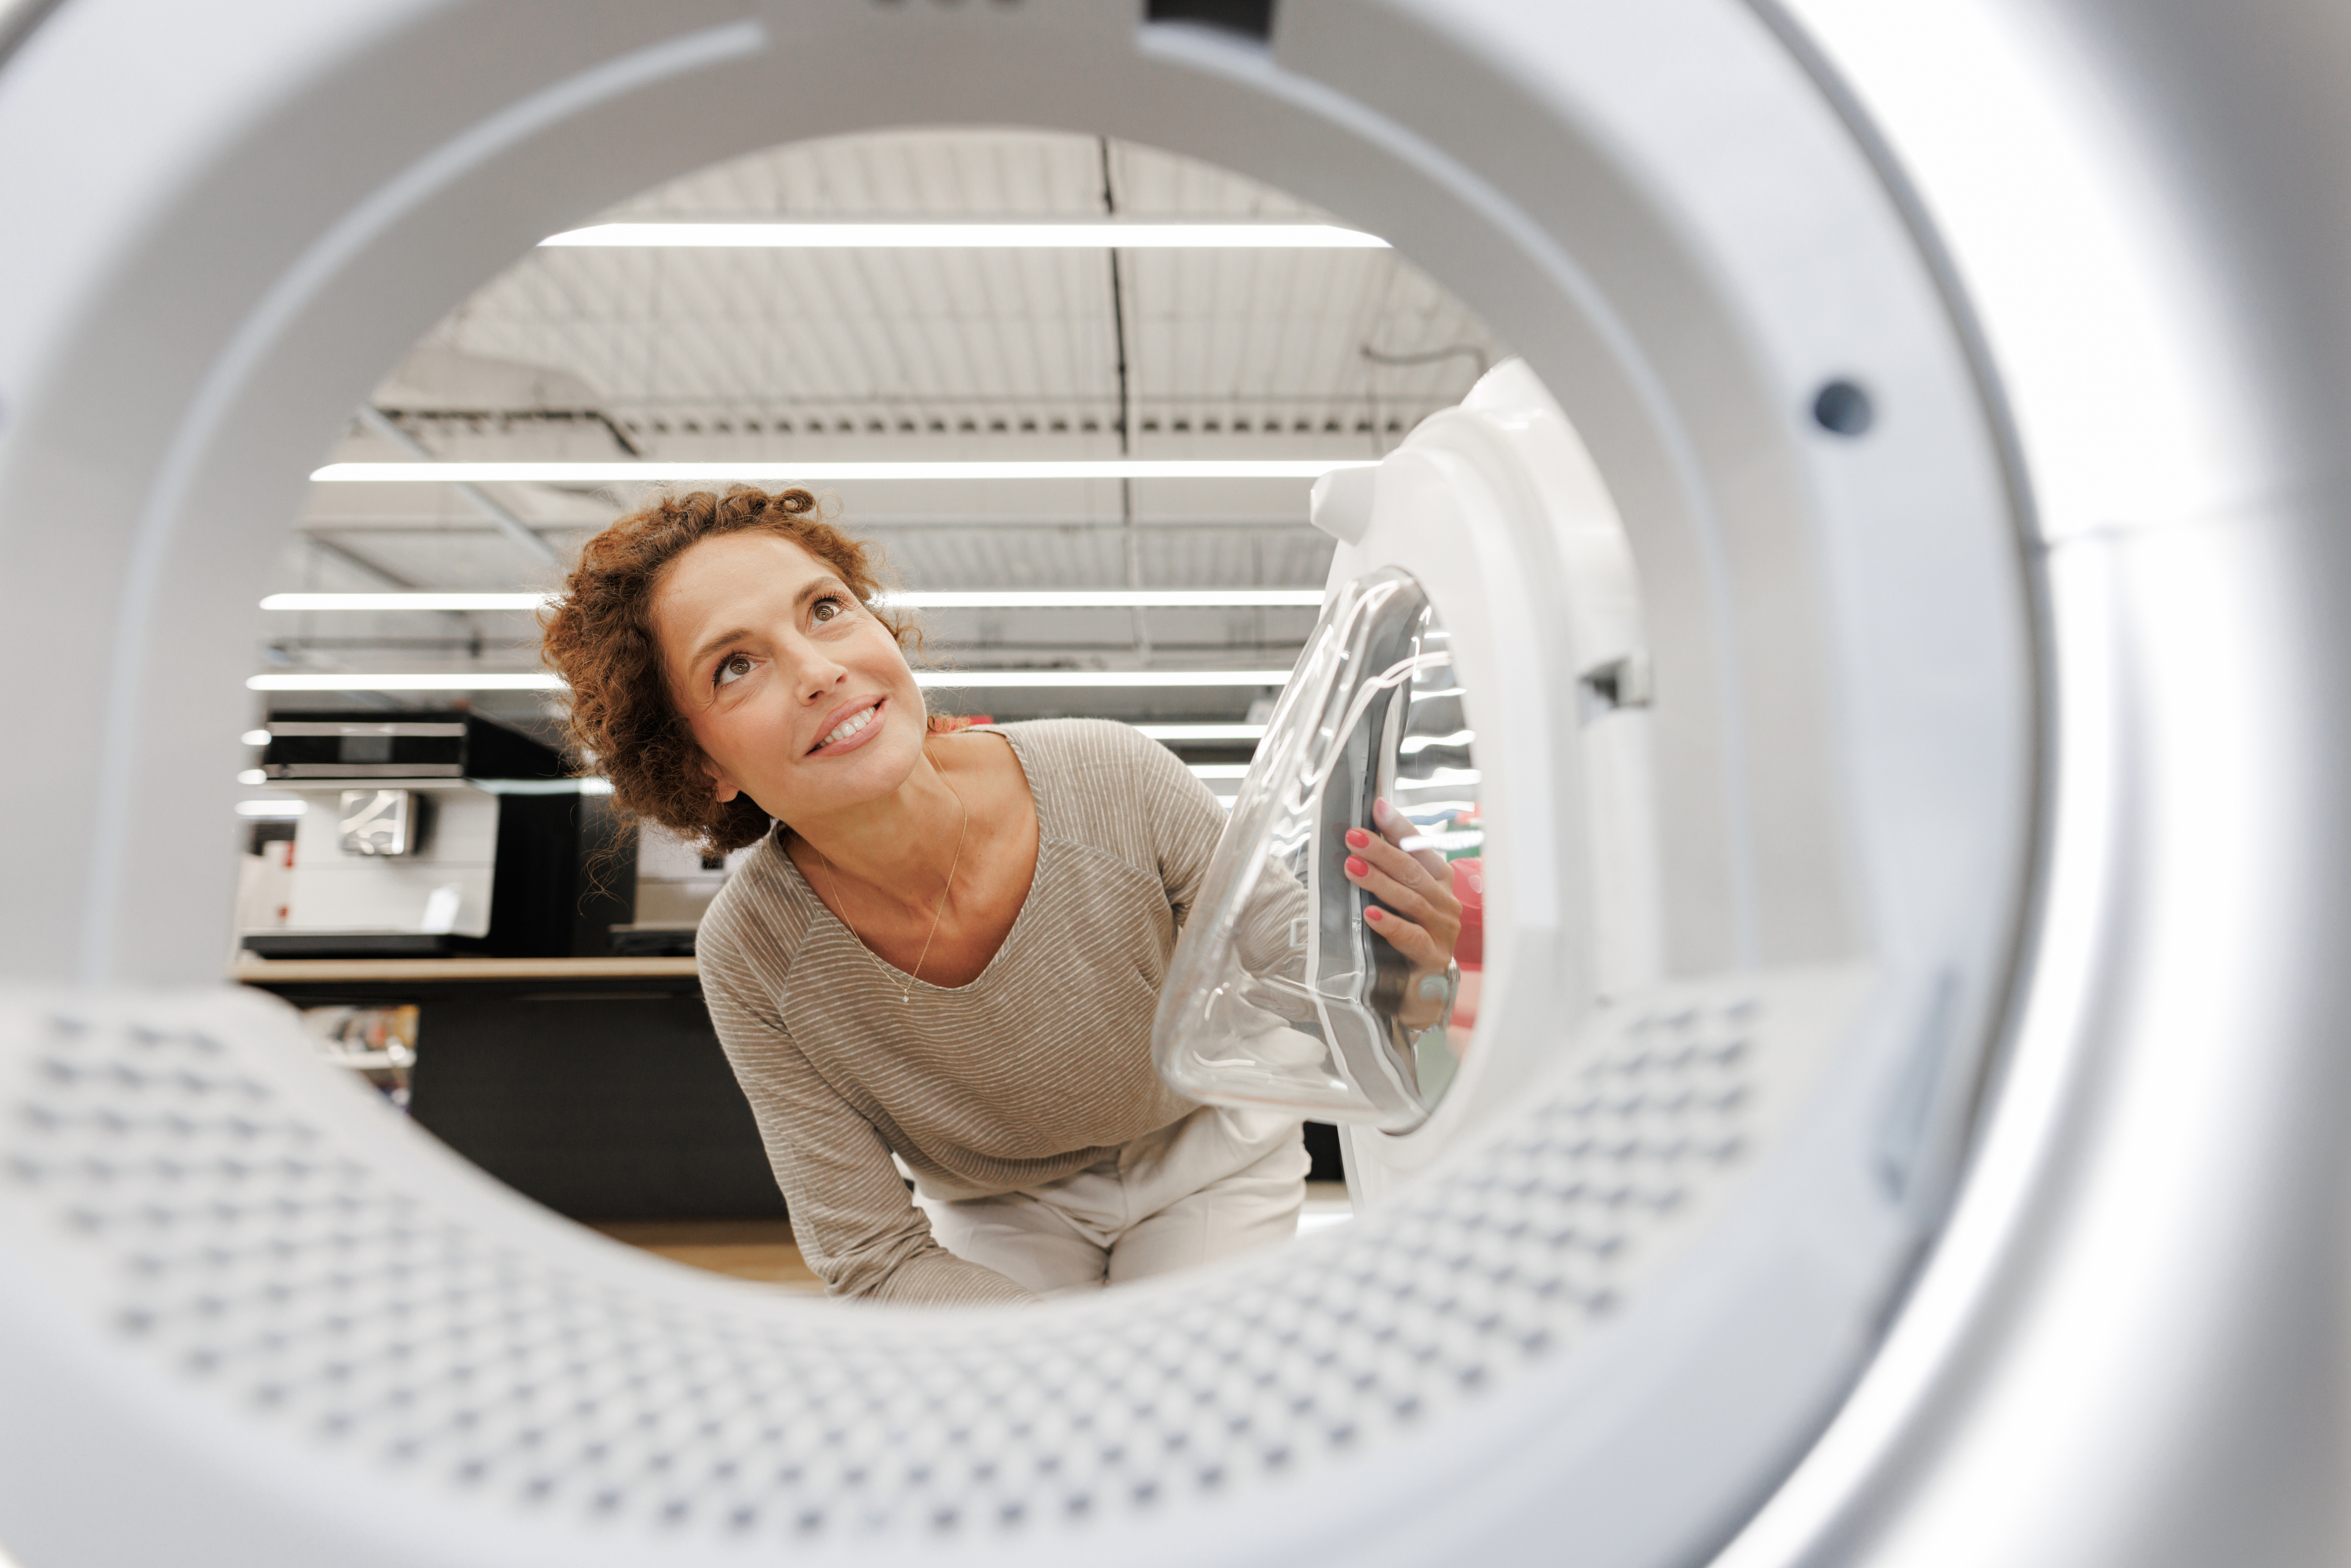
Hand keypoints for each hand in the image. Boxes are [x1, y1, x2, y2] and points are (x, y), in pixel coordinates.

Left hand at [1342, 798, 1462, 1030]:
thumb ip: (1388, 870)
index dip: (1400, 826)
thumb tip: (1362, 834)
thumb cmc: (1408, 934)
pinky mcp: (1433, 957)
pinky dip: (1390, 924)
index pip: (1420, 848)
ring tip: (1353, 868)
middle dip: (1382, 851)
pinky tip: (1371, 915)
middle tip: (1354, 837)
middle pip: (1413, 872)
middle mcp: (1445, 902)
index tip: (1377, 807)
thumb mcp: (1399, 898)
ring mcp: (1443, 931)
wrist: (1421, 987)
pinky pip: (1411, 937)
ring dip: (1380, 883)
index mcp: (1439, 881)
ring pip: (1412, 900)